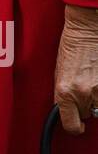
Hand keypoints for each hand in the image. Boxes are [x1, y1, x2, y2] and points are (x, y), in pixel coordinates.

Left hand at [54, 4, 97, 134]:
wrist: (88, 27)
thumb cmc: (72, 44)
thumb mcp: (60, 72)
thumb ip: (64, 94)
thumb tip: (67, 109)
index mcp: (64, 91)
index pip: (70, 125)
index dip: (74, 126)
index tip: (76, 125)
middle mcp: (83, 93)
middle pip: (87, 115)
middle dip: (85, 106)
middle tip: (84, 90)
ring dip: (97, 99)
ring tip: (93, 82)